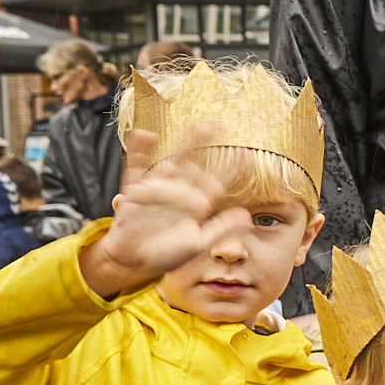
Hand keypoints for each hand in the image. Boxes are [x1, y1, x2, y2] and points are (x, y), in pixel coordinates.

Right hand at [81, 130, 242, 299]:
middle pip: (196, 162)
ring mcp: (158, 188)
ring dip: (182, 142)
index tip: (248, 152)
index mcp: (198, 203)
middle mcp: (180, 191)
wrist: (135, 262)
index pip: (218, 181)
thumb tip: (247, 216)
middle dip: (205, 144)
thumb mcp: (199, 243)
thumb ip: (220, 229)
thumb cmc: (168, 254)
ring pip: (172, 159)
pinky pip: (137, 167)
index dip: (232, 168)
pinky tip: (144, 134)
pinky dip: (139, 151)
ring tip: (194, 123)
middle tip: (217, 122)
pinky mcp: (136, 191)